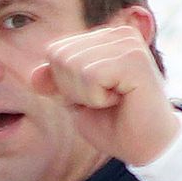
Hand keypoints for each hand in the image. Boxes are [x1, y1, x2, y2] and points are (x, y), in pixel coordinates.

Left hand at [29, 24, 181, 167]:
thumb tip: (34, 74)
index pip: (54, 52)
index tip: (95, 96)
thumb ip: (55, 82)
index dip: (64, 84)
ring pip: (72, 65)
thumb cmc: (114, 124)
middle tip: (106, 101)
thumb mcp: (75, 101)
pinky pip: (90, 75)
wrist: (147, 147)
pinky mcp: (135, 58)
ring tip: (115, 100)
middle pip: (59, 56)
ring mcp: (128, 42)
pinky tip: (122, 100)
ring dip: (87, 95)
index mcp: (105, 38)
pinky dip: (97, 98)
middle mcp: (118, 33)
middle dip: (73, 89)